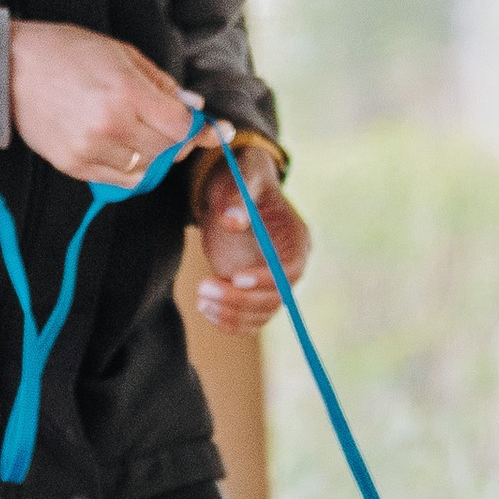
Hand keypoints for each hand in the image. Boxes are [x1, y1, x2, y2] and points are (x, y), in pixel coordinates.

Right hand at [8, 19, 199, 188]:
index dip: (202, 130)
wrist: (10, 68)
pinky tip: (121, 146)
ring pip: (146, 170)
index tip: (215, 131)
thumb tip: (196, 108)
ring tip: (138, 131)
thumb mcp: (121, 54)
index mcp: (126, 91)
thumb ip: (161, 84)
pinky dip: (130, 169)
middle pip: (168, 151)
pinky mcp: (75, 166)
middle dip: (176, 141)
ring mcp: (91, 149)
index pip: (183, 126)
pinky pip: (120, 181)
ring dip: (153, 155)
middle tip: (169, 126)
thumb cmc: (67, 52)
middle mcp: (111, 124)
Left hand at [193, 140, 310, 331]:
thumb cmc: (241, 176)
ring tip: (201, 297)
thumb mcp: (240, 176)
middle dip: (242, 300)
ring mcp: (270, 281)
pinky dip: (229, 322)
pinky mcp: (252, 291)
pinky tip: (206, 309)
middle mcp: (289, 265)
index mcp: (296, 238)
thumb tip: (232, 222)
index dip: (268, 279)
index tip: (237, 277)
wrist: (232, 187)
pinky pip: (248, 319)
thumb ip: (237, 196)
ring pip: (261, 313)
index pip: (291, 270)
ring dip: (231, 314)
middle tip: (205, 289)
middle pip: (276, 299)